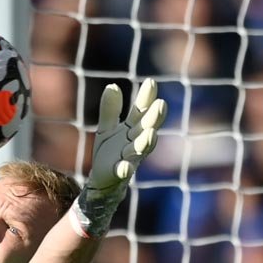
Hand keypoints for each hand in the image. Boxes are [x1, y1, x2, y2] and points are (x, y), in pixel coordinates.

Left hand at [72, 79, 167, 237]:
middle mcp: (135, 142)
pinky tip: (126, 167)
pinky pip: (124, 171)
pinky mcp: (118, 173)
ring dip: (146, 142)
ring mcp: (129, 158)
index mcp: (132, 130)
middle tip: (161, 105)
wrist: (101, 181)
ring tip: (151, 133)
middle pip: (147, 128)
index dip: (146, 98)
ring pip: (140, 149)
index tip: (151, 82)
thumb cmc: (109, 152)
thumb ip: (110, 110)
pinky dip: (125, 169)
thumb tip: (112, 86)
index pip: (141, 111)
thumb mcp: (106, 129)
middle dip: (154, 118)